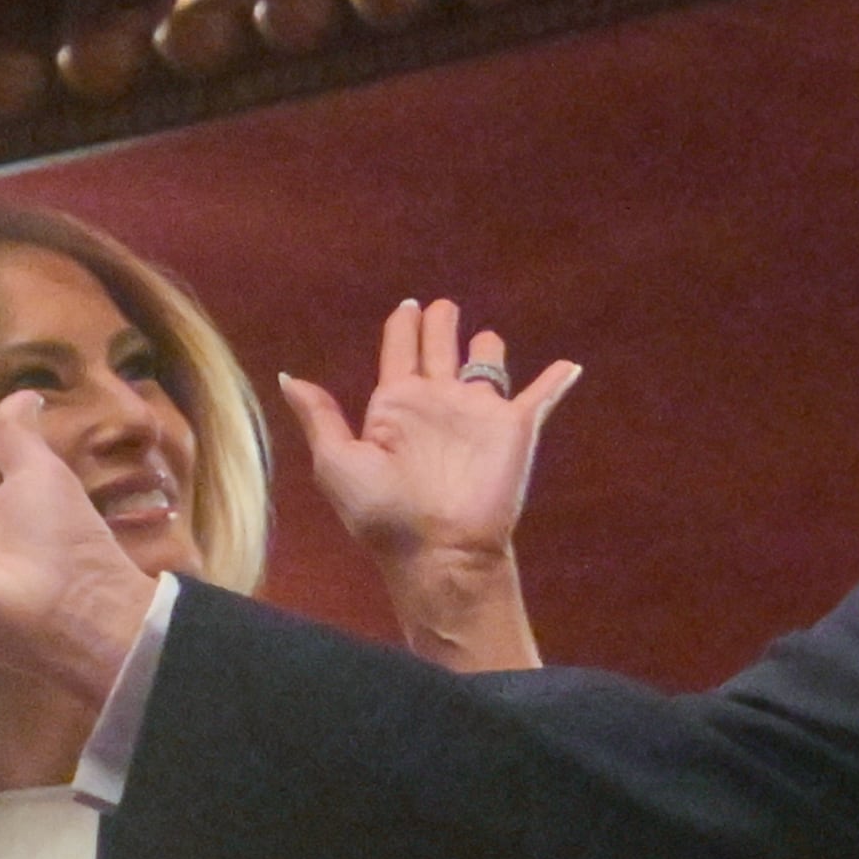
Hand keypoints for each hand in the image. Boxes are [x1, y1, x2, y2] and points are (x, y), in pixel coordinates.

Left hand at [276, 298, 582, 573]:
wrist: (439, 552)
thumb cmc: (384, 513)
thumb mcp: (336, 462)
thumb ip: (320, 417)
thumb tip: (289, 377)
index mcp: (396, 407)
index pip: (400, 352)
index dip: (402, 327)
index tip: (407, 306)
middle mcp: (438, 403)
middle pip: (441, 346)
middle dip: (441, 322)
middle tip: (441, 306)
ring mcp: (478, 414)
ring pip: (486, 363)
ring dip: (488, 346)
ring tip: (485, 336)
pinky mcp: (515, 428)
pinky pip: (539, 396)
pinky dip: (556, 380)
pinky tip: (569, 365)